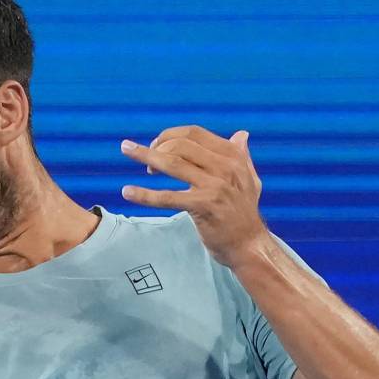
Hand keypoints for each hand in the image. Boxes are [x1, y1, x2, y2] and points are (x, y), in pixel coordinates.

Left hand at [119, 126, 265, 268]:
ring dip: (146, 156)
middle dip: (157, 147)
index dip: (170, 135)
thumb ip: (243, 155)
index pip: (194, 134)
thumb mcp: (250, 179)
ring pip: (172, 164)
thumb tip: (242, 135)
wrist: (248, 244)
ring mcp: (213, 186)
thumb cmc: (245, 213)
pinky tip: (127, 192)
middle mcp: (224, 166)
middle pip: (180, 145)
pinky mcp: (202, 206)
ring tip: (127, 151)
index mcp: (232, 155)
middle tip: (145, 159)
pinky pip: (167, 197)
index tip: (157, 144)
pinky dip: (144, 195)